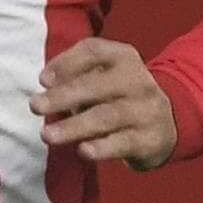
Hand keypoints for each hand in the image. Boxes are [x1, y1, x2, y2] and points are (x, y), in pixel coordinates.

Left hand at [36, 36, 178, 169]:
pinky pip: (123, 143)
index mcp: (124, 58)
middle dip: (63, 96)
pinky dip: (102, 147)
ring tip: (47, 135)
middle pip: (97, 86)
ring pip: (107, 116)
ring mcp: (147, 111)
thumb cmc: (117, 96)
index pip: (94, 51)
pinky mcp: (150, 140)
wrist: (167, 124)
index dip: (66, 62)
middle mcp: (138, 81)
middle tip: (35, 106)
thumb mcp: (101, 76)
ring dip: (74, 126)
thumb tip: (47, 82)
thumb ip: (74, 74)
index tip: (42, 80)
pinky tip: (83, 150)